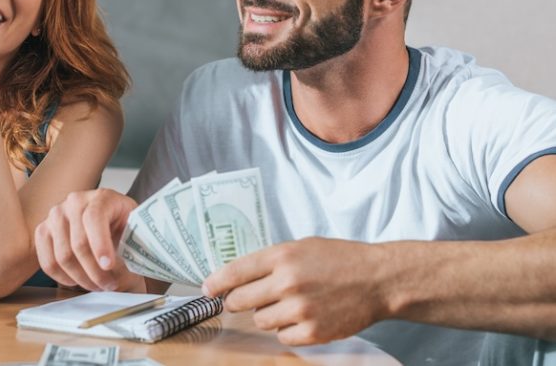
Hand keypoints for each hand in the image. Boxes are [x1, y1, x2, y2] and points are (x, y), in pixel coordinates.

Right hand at [35, 189, 144, 291]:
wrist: (112, 228)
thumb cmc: (125, 232)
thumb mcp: (135, 233)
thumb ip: (130, 245)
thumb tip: (120, 269)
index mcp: (102, 197)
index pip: (94, 218)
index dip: (100, 245)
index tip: (109, 266)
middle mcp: (75, 201)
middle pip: (78, 243)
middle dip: (95, 271)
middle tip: (109, 285)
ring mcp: (56, 215)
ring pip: (63, 256)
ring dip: (81, 278)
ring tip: (97, 285)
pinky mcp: (43, 230)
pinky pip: (47, 262)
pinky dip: (63, 277)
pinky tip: (78, 281)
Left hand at [202, 237, 390, 344]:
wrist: (378, 280)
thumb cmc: (340, 260)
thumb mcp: (302, 247)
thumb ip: (271, 260)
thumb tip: (239, 277)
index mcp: (282, 256)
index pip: (235, 272)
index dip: (216, 283)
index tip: (206, 290)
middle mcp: (287, 282)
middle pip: (241, 300)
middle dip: (237, 302)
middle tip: (243, 301)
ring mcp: (300, 309)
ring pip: (260, 320)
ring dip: (267, 315)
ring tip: (288, 304)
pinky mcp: (313, 331)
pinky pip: (282, 337)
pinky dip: (287, 330)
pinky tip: (302, 317)